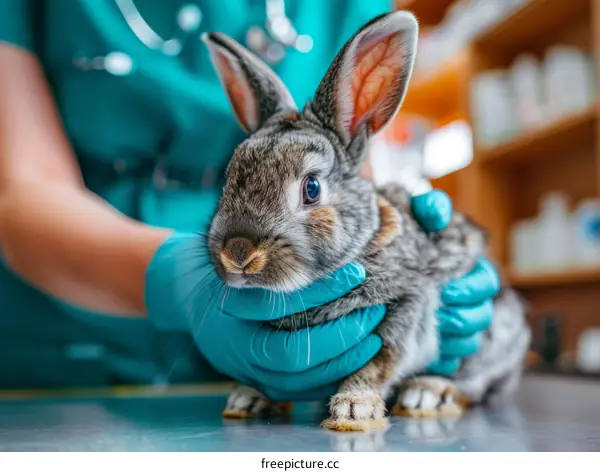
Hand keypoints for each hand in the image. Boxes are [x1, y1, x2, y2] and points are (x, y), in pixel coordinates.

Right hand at [144, 232, 383, 400]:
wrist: (188, 297)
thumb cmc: (225, 269)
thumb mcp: (240, 254)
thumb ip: (276, 256)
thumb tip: (335, 248)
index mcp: (229, 306)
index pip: (281, 303)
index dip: (324, 289)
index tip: (356, 271)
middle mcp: (233, 343)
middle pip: (294, 353)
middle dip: (343, 337)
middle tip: (373, 312)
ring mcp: (242, 368)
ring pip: (298, 379)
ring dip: (343, 361)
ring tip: (372, 337)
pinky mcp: (253, 382)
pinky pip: (296, 392)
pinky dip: (328, 379)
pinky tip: (353, 359)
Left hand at [410, 190, 499, 375]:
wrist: (380, 265)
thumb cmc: (407, 237)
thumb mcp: (416, 217)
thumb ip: (429, 209)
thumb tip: (435, 210)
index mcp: (470, 269)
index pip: (487, 282)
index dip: (470, 288)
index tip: (444, 288)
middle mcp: (469, 299)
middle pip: (481, 316)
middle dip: (460, 315)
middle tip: (433, 311)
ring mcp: (458, 326)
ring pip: (470, 341)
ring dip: (450, 337)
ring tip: (424, 330)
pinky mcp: (443, 348)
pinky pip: (452, 361)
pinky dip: (438, 358)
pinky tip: (416, 350)